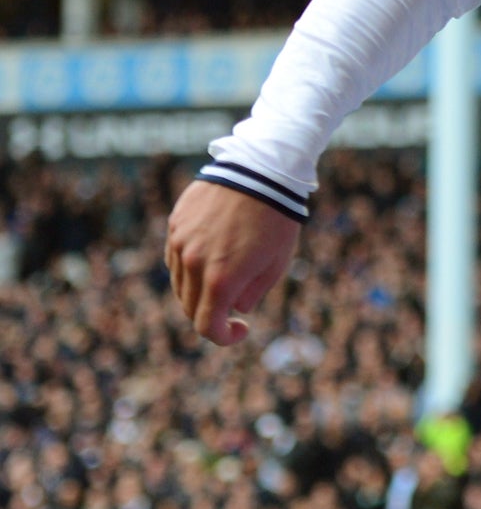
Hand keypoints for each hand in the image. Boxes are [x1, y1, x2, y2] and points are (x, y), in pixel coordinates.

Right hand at [164, 179, 301, 345]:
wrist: (260, 172)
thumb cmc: (276, 221)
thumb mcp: (275, 264)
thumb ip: (252, 293)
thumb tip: (235, 308)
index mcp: (220, 280)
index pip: (206, 326)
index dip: (222, 337)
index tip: (239, 330)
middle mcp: (193, 264)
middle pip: (190, 307)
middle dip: (210, 314)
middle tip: (232, 308)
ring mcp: (180, 243)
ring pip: (179, 283)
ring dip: (198, 291)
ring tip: (225, 278)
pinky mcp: (175, 225)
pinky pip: (175, 257)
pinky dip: (189, 267)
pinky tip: (211, 257)